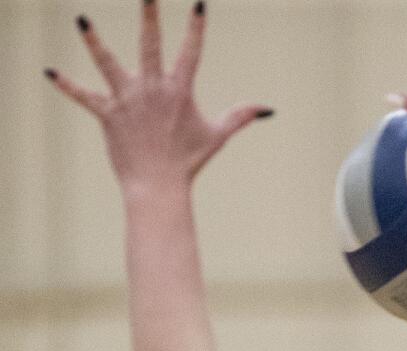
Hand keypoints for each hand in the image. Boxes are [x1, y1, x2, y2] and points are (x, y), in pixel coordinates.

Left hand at [45, 2, 270, 197]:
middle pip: (149, 45)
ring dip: (94, 42)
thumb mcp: (217, 135)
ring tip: (82, 21)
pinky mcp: (108, 114)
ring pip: (109, 65)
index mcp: (179, 92)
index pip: (191, 53)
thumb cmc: (188, 161)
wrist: (160, 187)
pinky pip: (84, 97)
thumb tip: (268, 109)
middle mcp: (153, 90)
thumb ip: (240, 116)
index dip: (196, 28)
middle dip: (148, 16)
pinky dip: (66, 86)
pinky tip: (49, 72)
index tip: (199, 4)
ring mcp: (128, 101)